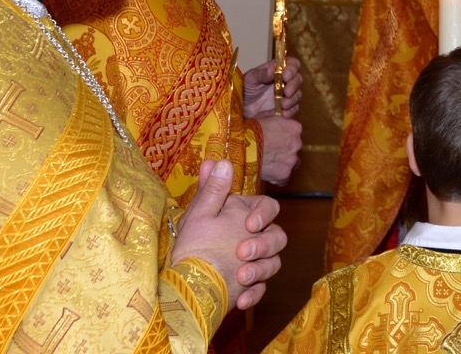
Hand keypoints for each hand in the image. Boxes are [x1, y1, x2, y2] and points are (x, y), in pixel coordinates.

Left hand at [171, 159, 286, 309]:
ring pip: (274, 263)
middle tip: (242, 253)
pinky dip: (254, 294)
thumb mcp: (199, 216)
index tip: (250, 224)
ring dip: (260, 270)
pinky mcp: (250, 286)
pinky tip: (241, 300)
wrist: (182, 283)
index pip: (269, 207)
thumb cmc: (191, 245)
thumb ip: (212, 189)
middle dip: (264, 245)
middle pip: (278, 237)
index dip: (265, 214)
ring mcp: (254, 263)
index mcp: (243, 216)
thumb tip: (218, 161)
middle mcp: (254, 238)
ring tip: (241, 278)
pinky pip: (261, 290)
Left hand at [243, 58, 300, 118]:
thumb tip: (273, 68)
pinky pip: (294, 109)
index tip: (285, 76)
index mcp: (277, 69)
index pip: (292, 64)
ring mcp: (286, 94)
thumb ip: (262, 74)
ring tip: (283, 105)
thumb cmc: (245, 88)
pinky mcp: (285, 108)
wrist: (241, 108)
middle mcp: (284, 81)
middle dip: (294, 85)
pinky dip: (291, 111)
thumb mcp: (250, 79)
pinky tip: (284, 114)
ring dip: (293, 99)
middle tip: (286, 92)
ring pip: (297, 94)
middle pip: (298, 79)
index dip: (292, 68)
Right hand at [257, 114, 302, 185]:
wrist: (241, 148)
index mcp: (295, 128)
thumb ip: (278, 118)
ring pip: (291, 164)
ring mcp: (292, 160)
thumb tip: (280, 114)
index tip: (275, 140)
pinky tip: (267, 173)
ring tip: (268, 163)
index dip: (284, 138)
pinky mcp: (284, 175)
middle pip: (294, 149)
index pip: (295, 134)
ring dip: (282, 164)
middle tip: (270, 153)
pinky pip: (284, 178)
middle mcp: (297, 144)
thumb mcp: (266, 116)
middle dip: (284, 151)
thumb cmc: (250, 131)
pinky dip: (277, 177)